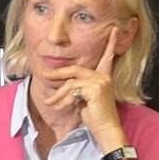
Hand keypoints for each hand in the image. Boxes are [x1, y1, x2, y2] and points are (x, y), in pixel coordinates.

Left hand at [37, 27, 128, 151]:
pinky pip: (72, 90)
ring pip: (71, 82)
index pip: (107, 57)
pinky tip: (59, 107)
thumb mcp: (85, 98)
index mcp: (104, 76)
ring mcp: (100, 81)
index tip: (114, 29)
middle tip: (44, 76)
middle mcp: (104, 76)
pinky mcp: (95, 88)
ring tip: (50, 103)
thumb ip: (78, 87)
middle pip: (75, 69)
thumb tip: (63, 84)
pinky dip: (62, 99)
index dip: (111, 43)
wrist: (106, 130)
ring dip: (58, 93)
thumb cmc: (96, 116)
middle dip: (58, 73)